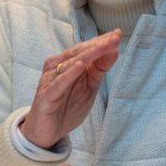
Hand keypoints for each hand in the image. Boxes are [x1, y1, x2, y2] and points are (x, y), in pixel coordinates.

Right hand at [19, 30, 119, 147]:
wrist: (47, 132)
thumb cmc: (66, 106)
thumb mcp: (89, 87)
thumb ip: (99, 69)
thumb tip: (114, 49)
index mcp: (67, 63)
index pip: (86, 48)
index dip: (102, 41)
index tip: (118, 34)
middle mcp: (56, 67)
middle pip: (79, 53)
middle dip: (98, 45)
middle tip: (115, 38)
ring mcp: (50, 80)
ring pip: (70, 64)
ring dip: (88, 55)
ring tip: (102, 47)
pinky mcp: (46, 95)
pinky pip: (59, 83)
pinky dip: (69, 74)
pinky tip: (80, 66)